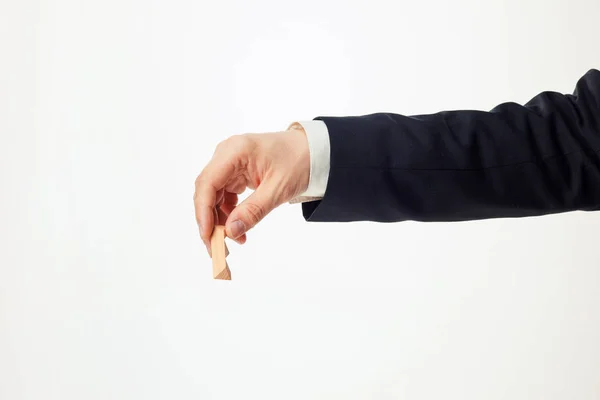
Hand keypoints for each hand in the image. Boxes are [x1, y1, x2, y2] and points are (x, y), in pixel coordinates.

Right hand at [194, 127, 309, 253]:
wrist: (313, 150)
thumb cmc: (299, 161)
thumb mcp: (278, 189)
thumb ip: (254, 211)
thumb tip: (230, 231)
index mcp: (235, 151)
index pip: (207, 183)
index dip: (203, 211)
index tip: (207, 235)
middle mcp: (227, 154)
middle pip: (206, 191)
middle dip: (209, 220)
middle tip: (216, 247)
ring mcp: (230, 163)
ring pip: (213, 196)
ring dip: (219, 219)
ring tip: (234, 240)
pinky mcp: (235, 173)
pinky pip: (224, 196)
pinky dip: (228, 213)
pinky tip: (238, 228)